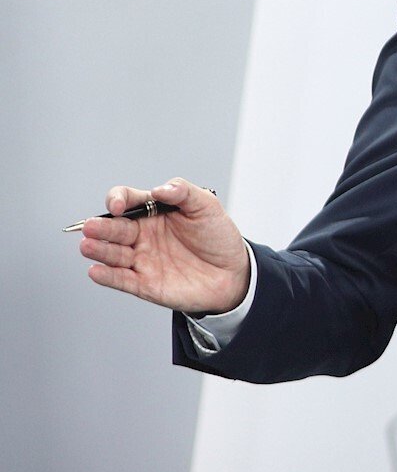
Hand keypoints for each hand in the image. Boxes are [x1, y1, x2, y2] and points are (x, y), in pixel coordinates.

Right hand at [78, 179, 249, 314]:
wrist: (232, 272)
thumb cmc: (217, 236)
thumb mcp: (207, 207)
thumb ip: (185, 193)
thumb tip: (161, 188)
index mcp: (154, 212)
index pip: (127, 200)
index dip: (118, 200)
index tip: (119, 205)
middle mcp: (142, 234)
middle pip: (115, 228)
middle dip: (101, 227)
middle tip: (91, 227)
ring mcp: (141, 259)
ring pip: (113, 253)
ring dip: (99, 250)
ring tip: (88, 245)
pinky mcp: (143, 283)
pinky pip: (121, 279)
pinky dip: (107, 276)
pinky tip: (96, 270)